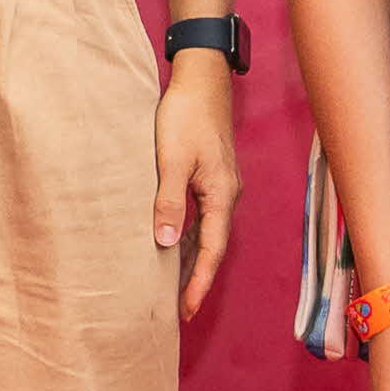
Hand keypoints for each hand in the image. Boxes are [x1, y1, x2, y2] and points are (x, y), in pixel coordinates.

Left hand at [154, 54, 241, 320]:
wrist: (201, 79)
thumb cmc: (186, 116)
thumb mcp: (172, 160)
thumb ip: (168, 202)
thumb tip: (163, 243)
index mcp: (221, 195)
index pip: (211, 251)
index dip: (198, 283)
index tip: (186, 310)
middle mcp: (226, 195)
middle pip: (212, 247)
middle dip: (196, 279)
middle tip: (179, 310)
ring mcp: (220, 186)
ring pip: (206, 233)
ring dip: (191, 259)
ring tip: (173, 287)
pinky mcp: (211, 177)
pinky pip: (202, 217)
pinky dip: (189, 237)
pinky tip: (172, 245)